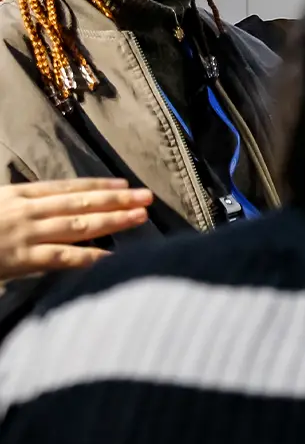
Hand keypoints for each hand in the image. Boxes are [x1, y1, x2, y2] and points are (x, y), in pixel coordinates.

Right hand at [0, 179, 150, 282]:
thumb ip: (23, 206)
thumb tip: (51, 209)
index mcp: (19, 195)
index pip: (66, 188)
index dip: (98, 186)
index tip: (124, 184)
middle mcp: (29, 211)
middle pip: (80, 203)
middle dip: (116, 199)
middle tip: (147, 196)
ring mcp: (27, 234)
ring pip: (78, 225)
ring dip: (113, 220)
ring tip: (141, 216)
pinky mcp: (21, 259)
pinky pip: (61, 256)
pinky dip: (89, 256)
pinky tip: (113, 257)